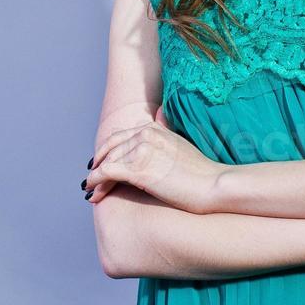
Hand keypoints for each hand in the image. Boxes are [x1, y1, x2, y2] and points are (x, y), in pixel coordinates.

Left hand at [84, 106, 226, 213]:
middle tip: (90, 177)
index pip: (121, 136)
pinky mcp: (138, 169)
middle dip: (98, 162)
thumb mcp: (182, 143)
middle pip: (111, 148)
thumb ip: (167, 128)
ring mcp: (141, 150)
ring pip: (107, 161)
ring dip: (95, 177)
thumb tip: (160, 112)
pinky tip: (92, 193)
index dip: (108, 150)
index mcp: (155, 128)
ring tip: (90, 190)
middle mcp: (146, 135)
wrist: (214, 185)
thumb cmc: (202, 171)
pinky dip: (95, 182)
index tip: (101, 162)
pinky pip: (107, 173)